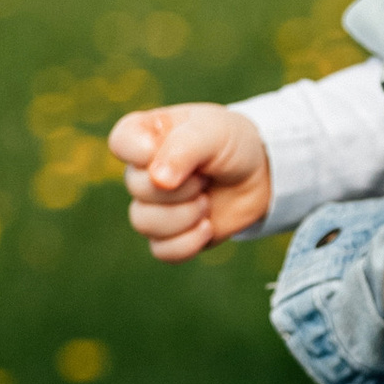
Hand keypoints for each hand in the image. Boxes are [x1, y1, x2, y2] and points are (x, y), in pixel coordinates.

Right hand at [110, 102, 273, 258]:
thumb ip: (184, 149)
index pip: (121, 142)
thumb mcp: (213, 133)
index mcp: (146, 135)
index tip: (176, 149)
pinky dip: (188, 242)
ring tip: (207, 201)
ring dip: (185, 215)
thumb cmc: (232, 144)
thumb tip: (158, 181)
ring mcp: (154, 205)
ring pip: (144, 223)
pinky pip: (161, 250)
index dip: (144, 152)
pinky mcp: (170, 235)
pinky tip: (207, 226)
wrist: (262, 176)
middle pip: (137, 188)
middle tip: (205, 177)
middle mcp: (143, 171)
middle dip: (180, 187)